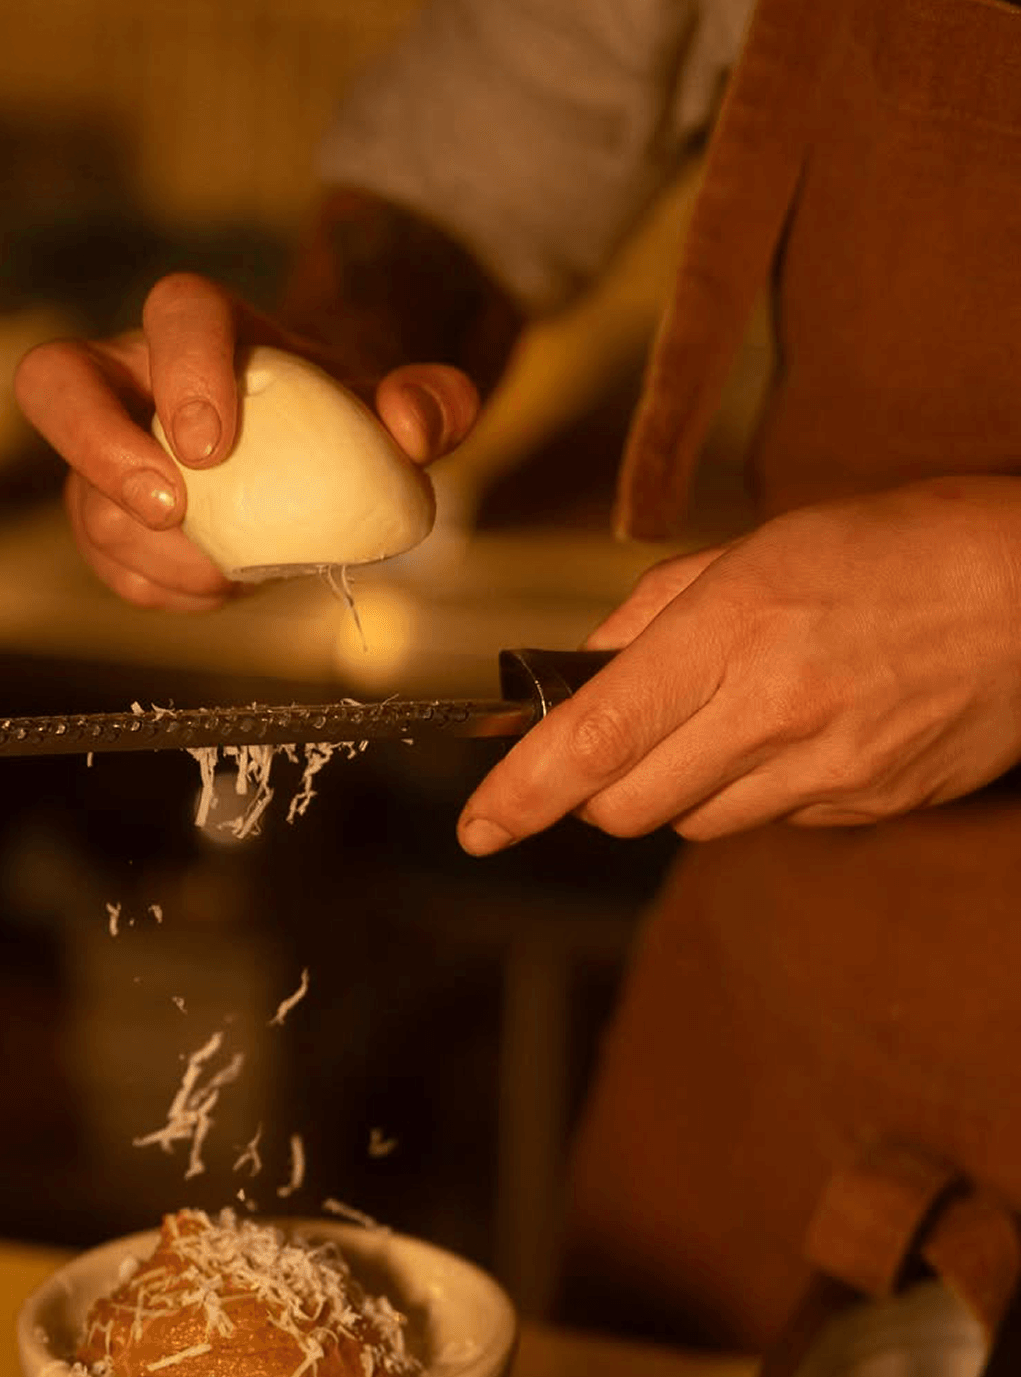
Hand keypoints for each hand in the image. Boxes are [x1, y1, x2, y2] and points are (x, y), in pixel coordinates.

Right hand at [13, 271, 483, 611]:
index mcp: (205, 324)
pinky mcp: (99, 510)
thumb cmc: (345, 418)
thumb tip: (410, 423)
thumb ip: (432, 402)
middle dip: (95, 446)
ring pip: (78, 492)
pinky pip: (99, 557)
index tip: (216, 447)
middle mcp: (131, 373)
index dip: (184, 372)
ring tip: (225, 572)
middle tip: (167, 508)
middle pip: (52, 378)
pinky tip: (215, 589)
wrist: (312, 459)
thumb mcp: (403, 404)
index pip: (176, 312)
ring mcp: (103, 445)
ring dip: (147, 547)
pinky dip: (156, 586)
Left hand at [458, 478, 1020, 850]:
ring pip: (694, 822)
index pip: (594, 738)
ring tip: (735, 717)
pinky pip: (774, 820)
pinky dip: (759, 790)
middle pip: (627, 806)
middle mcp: (775, 711)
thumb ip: (649, 616)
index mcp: (731, 633)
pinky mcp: (874, 804)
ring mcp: (831, 769)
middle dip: (598, 788)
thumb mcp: (756, 551)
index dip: (522, 793)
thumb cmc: (897, 549)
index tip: (479, 827)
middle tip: (619, 742)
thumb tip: (573, 674)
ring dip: (681, 787)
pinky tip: (804, 731)